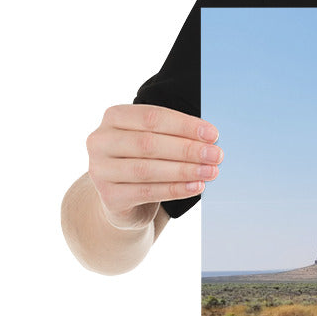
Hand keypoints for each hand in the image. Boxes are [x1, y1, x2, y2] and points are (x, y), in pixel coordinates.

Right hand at [86, 104, 222, 228]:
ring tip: (211, 172)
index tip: (213, 134)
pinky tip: (196, 187)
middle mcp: (100, 141)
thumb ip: (176, 135)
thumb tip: (211, 138)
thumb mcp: (156, 140)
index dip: (184, 125)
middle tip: (216, 155)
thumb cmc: (146, 160)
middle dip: (187, 149)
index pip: (151, 117)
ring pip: (147, 169)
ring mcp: (100, 170)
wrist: (124, 199)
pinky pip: (147, 192)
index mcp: (114, 117)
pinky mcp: (109, 196)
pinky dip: (175, 189)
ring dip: (184, 170)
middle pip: (148, 143)